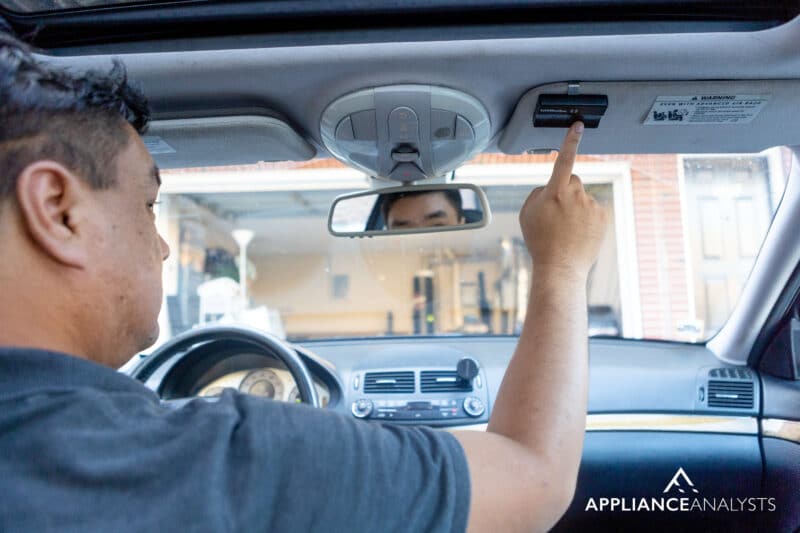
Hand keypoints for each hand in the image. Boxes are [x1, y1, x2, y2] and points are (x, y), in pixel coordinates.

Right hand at [519, 121, 607, 279]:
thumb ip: (538, 192)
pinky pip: (592, 209)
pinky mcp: (602, 217)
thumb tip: (551, 186)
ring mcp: (591, 206)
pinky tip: (578, 234)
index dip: (570, 141)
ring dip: (575, 208)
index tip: (578, 125)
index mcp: (554, 192)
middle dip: (565, 190)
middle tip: (556, 214)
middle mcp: (575, 195)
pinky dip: (586, 219)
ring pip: (582, 197)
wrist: (560, 267)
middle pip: (572, 181)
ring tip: (566, 230)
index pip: (564, 160)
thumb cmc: (540, 240)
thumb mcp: (526, 213)